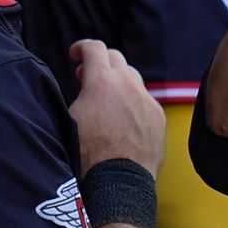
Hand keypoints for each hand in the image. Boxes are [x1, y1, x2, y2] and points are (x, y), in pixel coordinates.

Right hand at [68, 40, 165, 176]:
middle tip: (85, 75)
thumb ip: (79, 93)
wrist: (118, 180)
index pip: (94, 48)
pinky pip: (144, 100)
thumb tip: (84, 86)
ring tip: (104, 98)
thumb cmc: (86, 153)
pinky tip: (122, 118)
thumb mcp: (68, 118)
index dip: (82, 47)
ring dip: (117, 82)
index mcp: (102, 82)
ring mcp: (147, 100)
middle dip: (100, 62)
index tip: (75, 54)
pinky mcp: (159, 116)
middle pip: (116, 58)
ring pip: (133, 79)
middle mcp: (129, 86)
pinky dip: (132, 101)